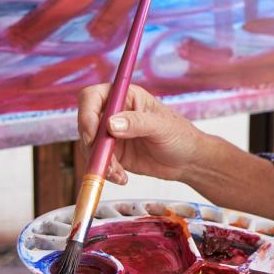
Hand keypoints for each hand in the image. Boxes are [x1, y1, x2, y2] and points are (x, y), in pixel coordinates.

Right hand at [77, 83, 207, 183]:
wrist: (188, 161)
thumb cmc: (181, 136)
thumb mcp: (162, 126)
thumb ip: (137, 123)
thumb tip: (111, 123)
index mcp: (127, 96)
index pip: (92, 97)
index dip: (86, 114)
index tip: (93, 135)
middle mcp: (115, 113)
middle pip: (85, 123)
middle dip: (91, 144)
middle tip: (105, 160)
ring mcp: (111, 134)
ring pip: (89, 146)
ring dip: (99, 161)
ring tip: (118, 172)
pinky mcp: (113, 154)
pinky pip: (98, 162)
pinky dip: (106, 172)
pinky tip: (122, 177)